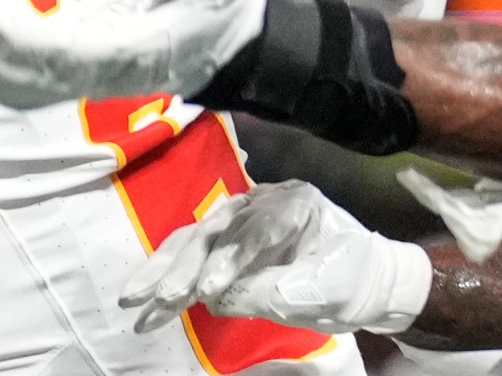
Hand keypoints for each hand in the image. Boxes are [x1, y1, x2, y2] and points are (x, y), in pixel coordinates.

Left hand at [0, 0, 265, 107]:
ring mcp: (99, 81)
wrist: (239, 49)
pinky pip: (36, 86)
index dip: (25, 44)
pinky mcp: (91, 76)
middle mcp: (112, 75)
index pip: (71, 53)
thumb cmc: (225, 7)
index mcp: (138, 51)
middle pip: (39, 79)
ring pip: (31, 88)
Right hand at [121, 180, 431, 335]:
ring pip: (195, 239)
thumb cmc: (353, 282)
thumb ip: (272, 292)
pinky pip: (194, 255)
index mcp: (295, 203)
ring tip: (134, 300)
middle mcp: (262, 201)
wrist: (367, 282)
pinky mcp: (229, 240)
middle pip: (216, 229)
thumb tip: (213, 298)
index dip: (229, 259)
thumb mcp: (323, 292)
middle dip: (183, 266)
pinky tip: (147, 300)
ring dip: (163, 271)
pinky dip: (171, 278)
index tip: (208, 292)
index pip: (257, 228)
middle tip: (159, 298)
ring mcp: (242, 218)